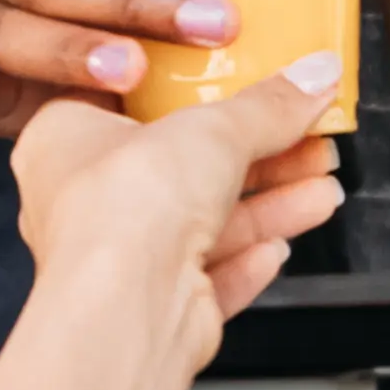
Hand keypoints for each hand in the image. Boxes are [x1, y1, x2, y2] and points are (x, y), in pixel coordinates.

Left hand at [6, 54, 343, 352]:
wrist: (125, 311)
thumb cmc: (124, 209)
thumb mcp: (213, 129)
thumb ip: (269, 106)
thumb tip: (312, 77)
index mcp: (66, 138)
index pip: (139, 103)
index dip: (200, 94)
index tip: (253, 88)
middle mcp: (83, 202)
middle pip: (185, 170)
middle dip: (259, 158)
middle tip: (309, 140)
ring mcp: (117, 260)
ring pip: (203, 227)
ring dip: (269, 208)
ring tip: (323, 188)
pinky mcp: (149, 309)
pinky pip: (206, 279)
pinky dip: (247, 262)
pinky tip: (279, 248)